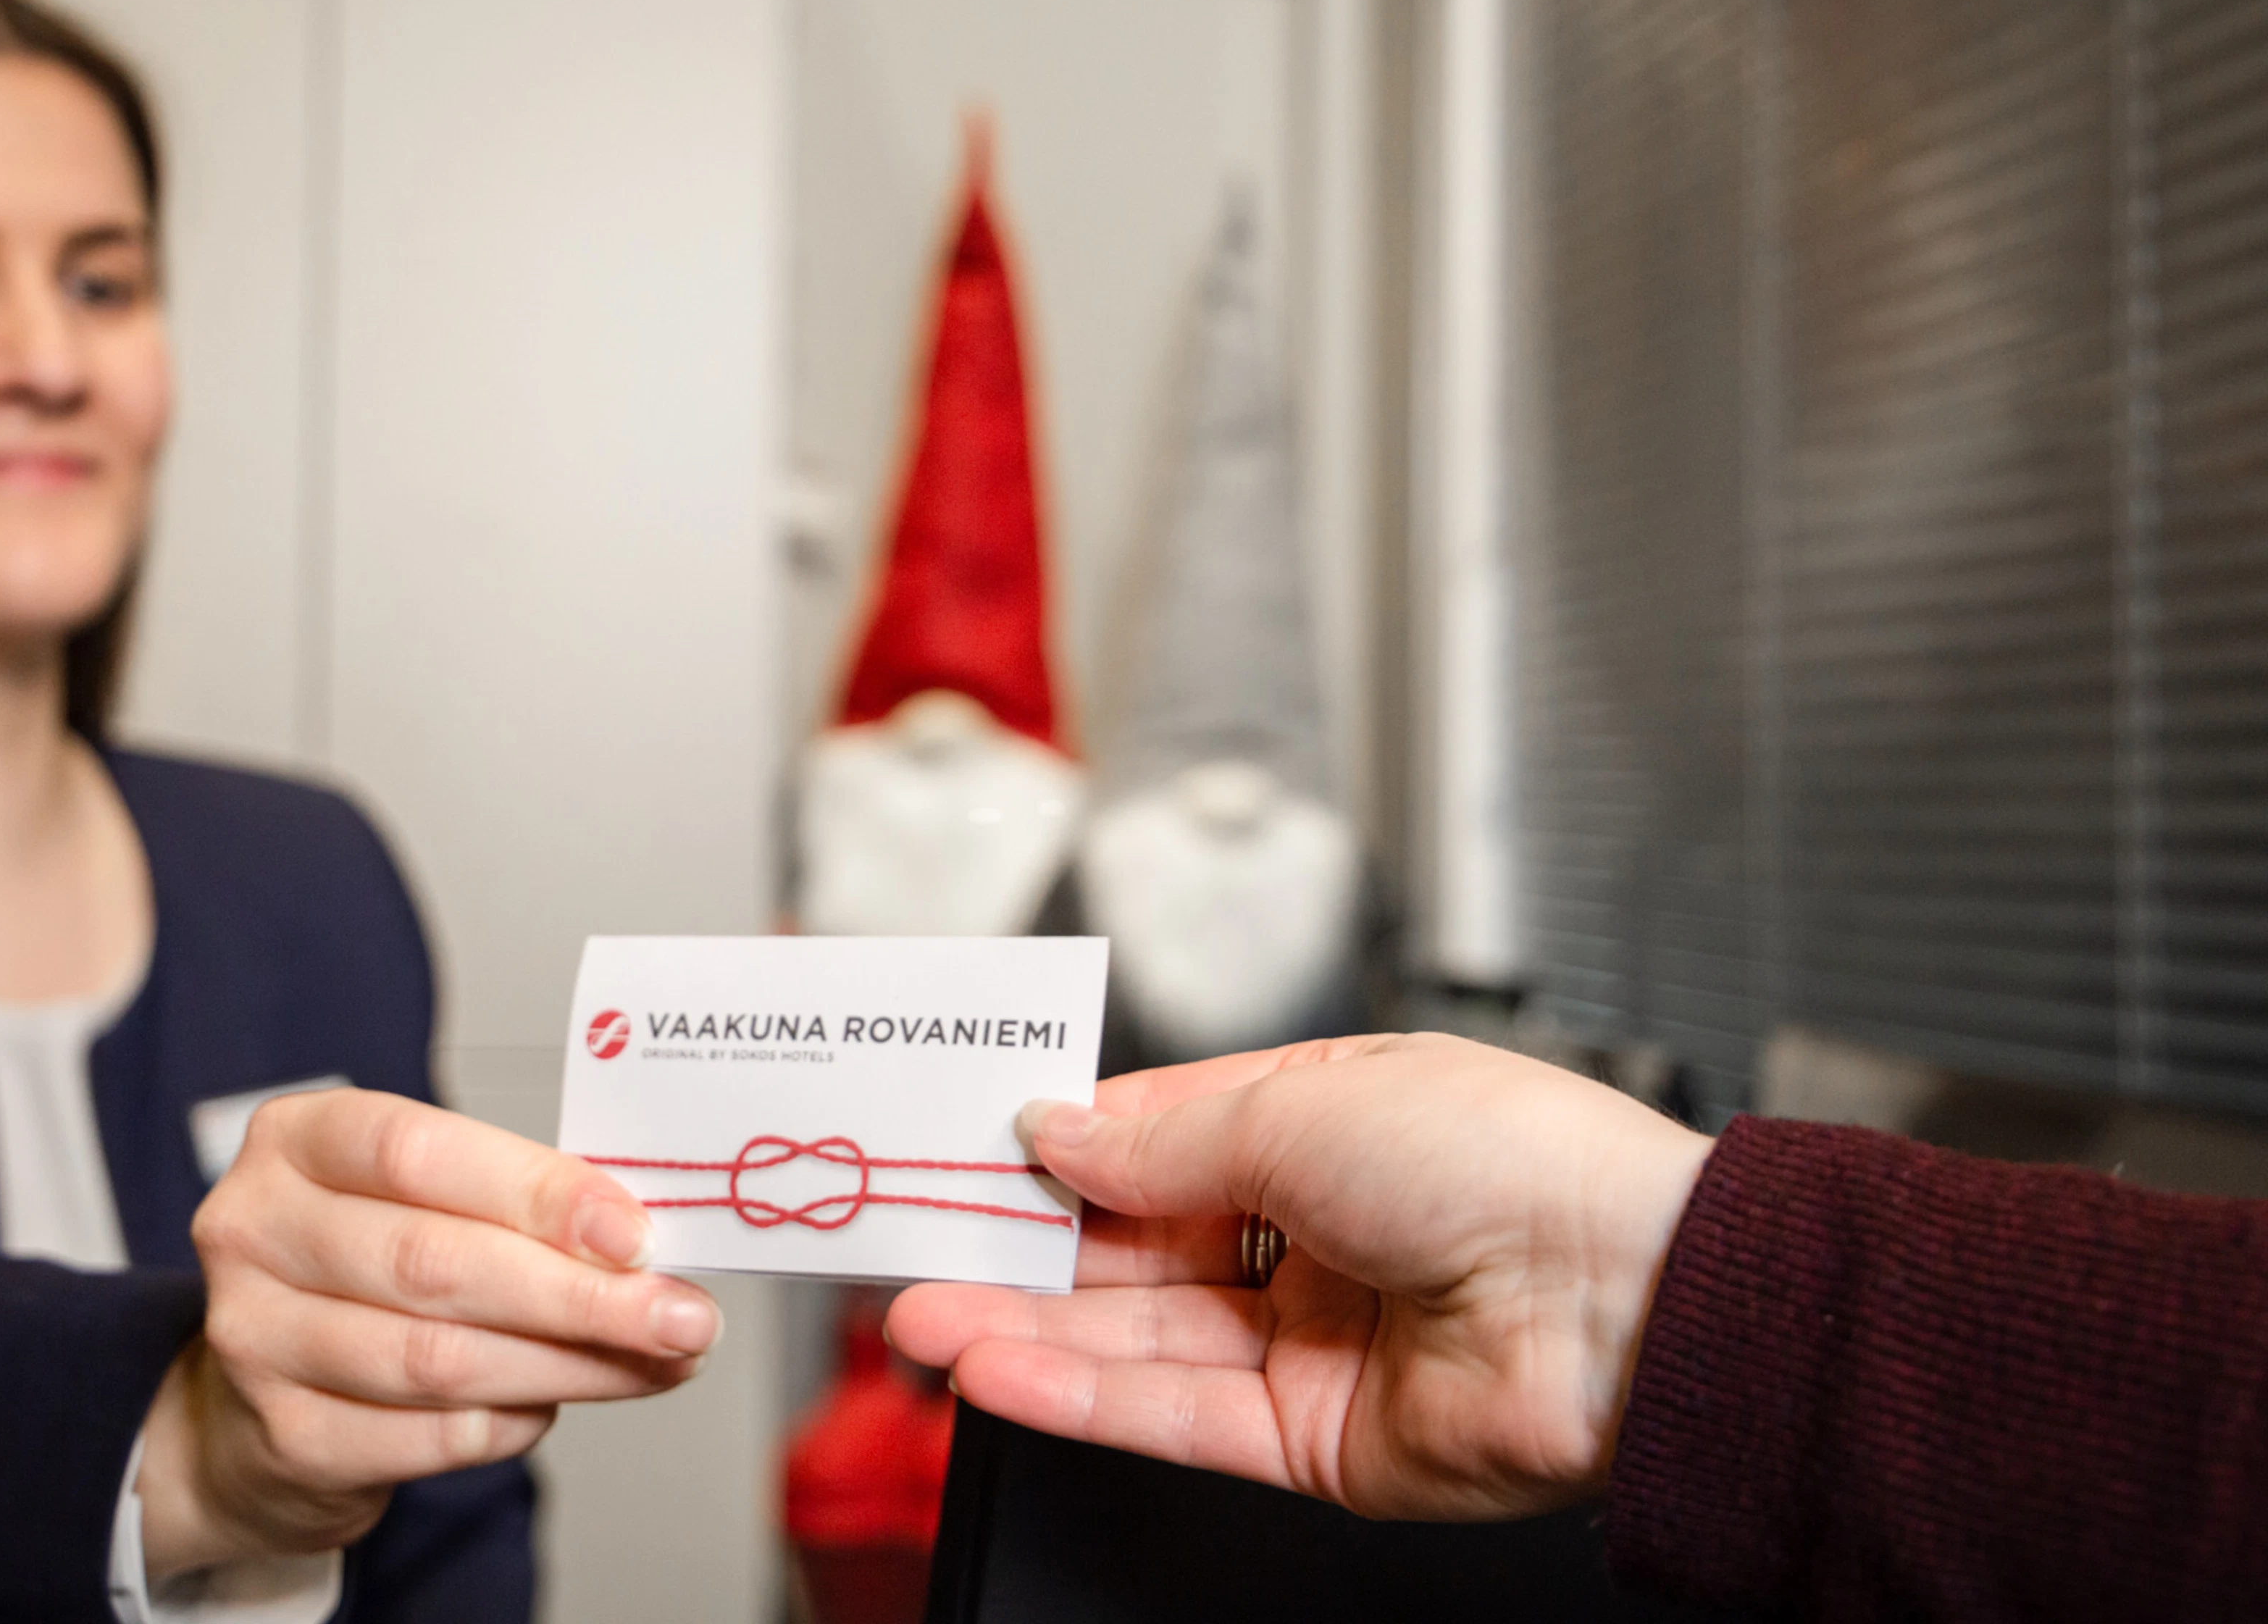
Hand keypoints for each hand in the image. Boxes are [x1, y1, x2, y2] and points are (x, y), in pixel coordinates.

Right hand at [141, 1089, 719, 1574]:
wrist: (256, 1399)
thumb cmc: (364, 1270)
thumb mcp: (418, 1201)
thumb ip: (510, 1206)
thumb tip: (643, 1245)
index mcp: (296, 1141)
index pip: (418, 1153)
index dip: (537, 1192)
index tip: (635, 1233)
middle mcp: (255, 1231)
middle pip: (436, 1262)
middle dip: (581, 1295)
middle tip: (681, 1317)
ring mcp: (256, 1340)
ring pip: (439, 1358)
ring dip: (568, 1365)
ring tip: (651, 1363)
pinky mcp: (283, 1439)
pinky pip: (429, 1436)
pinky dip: (511, 1422)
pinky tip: (553, 1405)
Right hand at [886, 1034, 1709, 1520]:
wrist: (1629, 1297)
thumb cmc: (1508, 1158)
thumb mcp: (1301, 1106)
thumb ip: (1158, 1142)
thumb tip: (1055, 1134)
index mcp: (1324, 1127)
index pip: (1158, 1142)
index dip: (1063, 1149)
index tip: (971, 1149)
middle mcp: (1314, 1233)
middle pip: (1135, 1249)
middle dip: (1022, 1248)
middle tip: (918, 1243)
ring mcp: (1311, 1341)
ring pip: (1139, 1339)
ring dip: (1026, 1326)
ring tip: (923, 1314)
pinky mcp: (1313, 1442)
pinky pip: (1176, 1417)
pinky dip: (1080, 1395)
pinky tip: (1000, 1366)